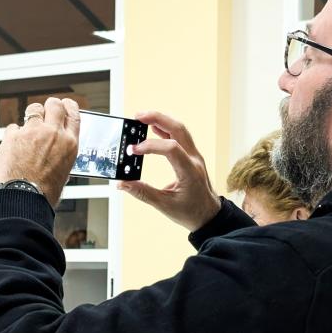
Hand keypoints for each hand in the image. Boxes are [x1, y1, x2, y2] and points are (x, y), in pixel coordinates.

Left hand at [0, 98, 79, 206]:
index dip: (69, 106)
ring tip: (29, 128)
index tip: (66, 105)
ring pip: (33, 109)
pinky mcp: (13, 136)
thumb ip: (61, 153)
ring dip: (32, 115)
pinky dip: (14, 134)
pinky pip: (13, 127)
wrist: (23, 198)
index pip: (74, 114)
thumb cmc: (44, 192)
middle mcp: (53, 134)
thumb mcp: (64, 171)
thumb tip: (56, 149)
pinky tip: (15, 146)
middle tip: (46, 111)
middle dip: (50, 105)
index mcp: (69, 144)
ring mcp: (32, 132)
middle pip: (54, 104)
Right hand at [117, 111, 220, 231]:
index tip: (133, 150)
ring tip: (142, 118)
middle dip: (158, 119)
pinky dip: (166, 129)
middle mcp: (194, 160)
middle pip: (178, 129)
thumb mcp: (165, 205)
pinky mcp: (191, 157)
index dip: (150, 146)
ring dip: (162, 120)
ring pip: (180, 130)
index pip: (171, 149)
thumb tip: (122, 183)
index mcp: (190, 172)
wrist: (209, 216)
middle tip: (137, 116)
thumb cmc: (191, 212)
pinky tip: (154, 127)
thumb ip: (143, 193)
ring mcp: (195, 156)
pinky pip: (180, 136)